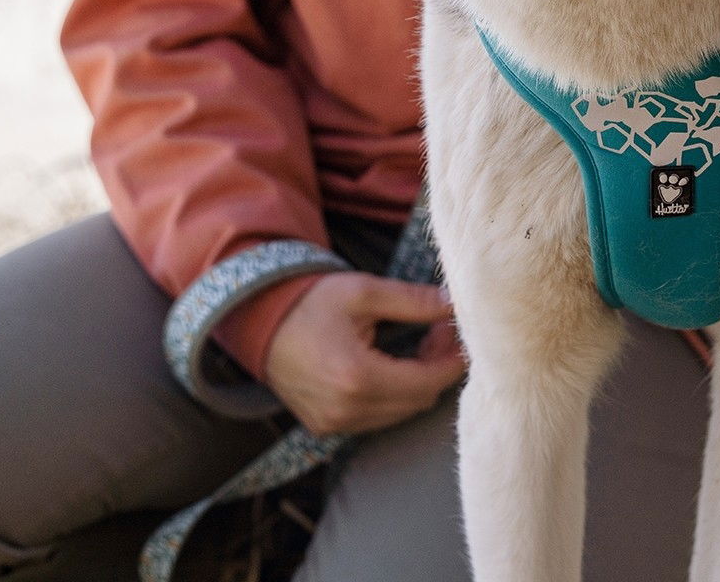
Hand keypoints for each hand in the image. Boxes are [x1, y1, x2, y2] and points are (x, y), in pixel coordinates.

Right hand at [264, 272, 465, 435]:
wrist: (258, 320)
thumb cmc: (311, 301)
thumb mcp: (365, 292)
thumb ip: (414, 301)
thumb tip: (454, 304)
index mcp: (356, 377)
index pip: (426, 382)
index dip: (451, 360)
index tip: (461, 334)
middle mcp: (345, 410)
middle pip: (418, 400)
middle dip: (437, 367)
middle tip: (440, 330)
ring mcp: (333, 424)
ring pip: (400, 413)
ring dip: (418, 381)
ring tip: (421, 342)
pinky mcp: (326, 427)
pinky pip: (377, 418)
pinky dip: (395, 394)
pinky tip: (397, 362)